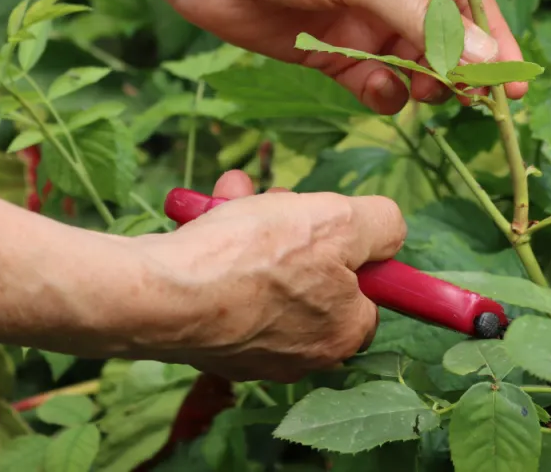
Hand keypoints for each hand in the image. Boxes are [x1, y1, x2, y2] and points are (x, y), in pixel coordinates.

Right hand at [128, 172, 404, 381]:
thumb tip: (391, 230)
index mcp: (342, 336)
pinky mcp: (208, 339)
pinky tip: (205, 217)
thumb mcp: (339, 221)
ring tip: (230, 196)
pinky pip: (228, 282)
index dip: (351, 247)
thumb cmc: (254, 260)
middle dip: (292, 224)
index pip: (369, 291)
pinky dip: (220, 245)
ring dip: (253, 222)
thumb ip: (381, 225)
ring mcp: (250, 350)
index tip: (329, 222)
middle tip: (275, 200)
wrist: (159, 296)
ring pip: (266, 270)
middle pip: (313, 273)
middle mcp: (301, 354)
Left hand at [152, 0, 527, 114]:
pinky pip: (373, 82)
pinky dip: (381, 92)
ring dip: (422, 83)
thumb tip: (486, 60)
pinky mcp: (329, 53)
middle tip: (469, 101)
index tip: (511, 86)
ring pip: (413, 65)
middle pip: (445, 37)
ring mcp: (360, 20)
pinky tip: (374, 90)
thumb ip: (422, 19)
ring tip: (422, 92)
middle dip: (459, 69)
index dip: (492, 41)